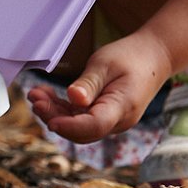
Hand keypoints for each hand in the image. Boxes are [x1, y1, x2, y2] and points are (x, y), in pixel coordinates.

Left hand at [25, 30, 172, 142]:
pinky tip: (49, 97)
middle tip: (34, 98)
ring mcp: (112, 120)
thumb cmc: (130, 57)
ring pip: (80, 126)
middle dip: (55, 117)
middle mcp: (118, 121)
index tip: (49, 119)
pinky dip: (64, 110)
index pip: (94, 125)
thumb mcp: (106, 64)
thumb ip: (89, 83)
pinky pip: (83, 119)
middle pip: (82, 130)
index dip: (70, 126)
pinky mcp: (105, 115)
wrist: (153, 58)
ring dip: (56, 113)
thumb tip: (73, 99)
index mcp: (122, 108)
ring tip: (36, 95)